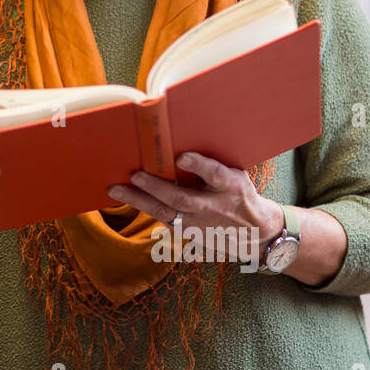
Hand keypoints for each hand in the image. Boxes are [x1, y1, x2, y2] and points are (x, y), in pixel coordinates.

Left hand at [105, 151, 283, 258]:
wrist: (254, 232)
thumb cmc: (239, 192)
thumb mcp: (236, 174)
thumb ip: (213, 162)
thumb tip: (182, 137)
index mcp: (230, 185)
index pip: (215, 174)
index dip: (198, 165)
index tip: (181, 157)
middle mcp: (213, 205)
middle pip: (181, 198)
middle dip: (155, 186)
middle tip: (135, 174)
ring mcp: (199, 222)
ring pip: (165, 212)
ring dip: (138, 200)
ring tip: (115, 189)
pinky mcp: (187, 230)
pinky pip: (160, 218)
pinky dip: (141, 207)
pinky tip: (123, 197)